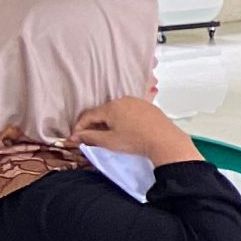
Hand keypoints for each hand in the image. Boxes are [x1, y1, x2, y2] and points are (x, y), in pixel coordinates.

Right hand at [71, 95, 199, 168]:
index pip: (89, 115)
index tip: (75, 137)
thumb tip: (74, 137)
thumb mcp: (109, 141)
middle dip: (95, 124)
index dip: (80, 127)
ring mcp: (138, 101)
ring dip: (109, 121)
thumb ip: (89, 137)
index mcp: (111, 106)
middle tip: (90, 137)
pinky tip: (125, 130)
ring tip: (108, 135)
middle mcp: (123, 100)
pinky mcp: (149, 106)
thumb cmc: (135, 141)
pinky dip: (123, 119)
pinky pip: (130, 111)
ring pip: (117, 110)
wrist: (165, 141)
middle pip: (103, 111)